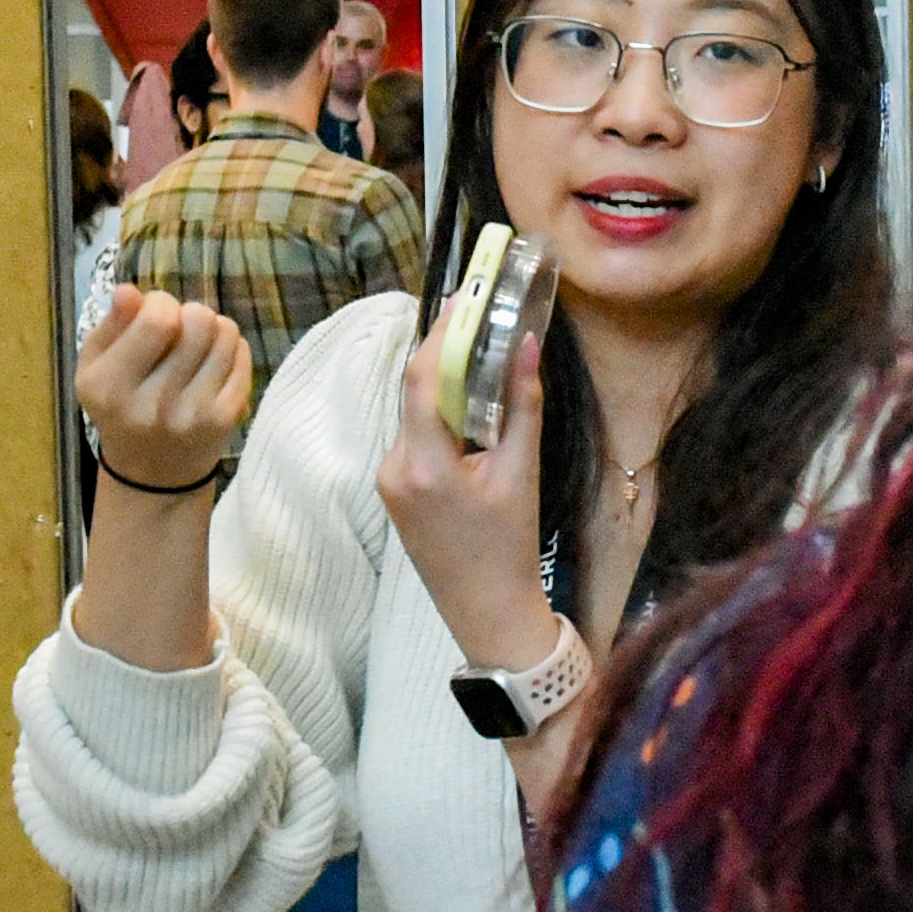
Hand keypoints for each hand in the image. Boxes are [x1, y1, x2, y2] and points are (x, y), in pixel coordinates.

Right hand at [75, 284, 252, 492]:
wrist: (153, 474)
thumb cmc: (120, 407)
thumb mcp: (96, 367)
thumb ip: (110, 325)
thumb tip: (129, 290)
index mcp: (109, 386)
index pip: (156, 318)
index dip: (160, 302)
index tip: (154, 314)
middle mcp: (151, 404)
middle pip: (198, 320)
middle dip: (190, 312)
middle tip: (179, 329)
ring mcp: (193, 413)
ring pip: (225, 332)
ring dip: (213, 327)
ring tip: (197, 343)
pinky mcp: (225, 418)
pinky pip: (242, 355)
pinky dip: (231, 348)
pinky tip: (213, 361)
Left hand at [381, 288, 556, 668]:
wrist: (487, 614)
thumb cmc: (510, 548)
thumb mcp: (521, 472)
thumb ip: (521, 404)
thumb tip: (524, 343)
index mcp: (424, 464)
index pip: (420, 377)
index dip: (442, 331)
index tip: (467, 297)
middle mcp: (393, 467)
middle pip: (413, 389)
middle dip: (444, 350)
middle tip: (477, 314)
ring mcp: (387, 480)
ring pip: (413, 412)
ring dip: (443, 383)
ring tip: (480, 354)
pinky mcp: (393, 490)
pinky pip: (413, 436)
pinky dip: (438, 415)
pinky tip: (468, 408)